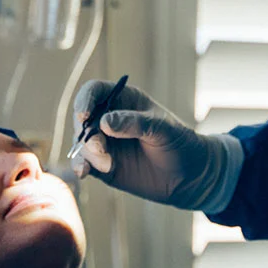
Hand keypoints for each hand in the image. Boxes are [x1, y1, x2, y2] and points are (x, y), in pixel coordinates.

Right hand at [71, 80, 234, 210]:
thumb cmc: (179, 143)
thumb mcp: (163, 130)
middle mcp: (109, 118)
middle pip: (82, 118)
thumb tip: (104, 122)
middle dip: (86, 133)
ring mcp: (105, 142)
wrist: (188, 176)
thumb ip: (135, 124)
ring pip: (81, 142)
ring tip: (108, 165)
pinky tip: (83, 173)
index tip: (84, 116)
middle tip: (100, 149)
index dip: (85, 100)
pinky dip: (79, 166)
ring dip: (87, 153)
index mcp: (124, 100)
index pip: (95, 91)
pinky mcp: (103, 165)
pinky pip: (83, 163)